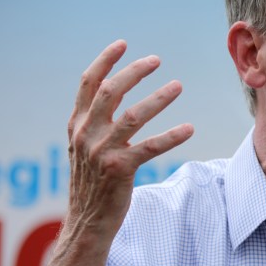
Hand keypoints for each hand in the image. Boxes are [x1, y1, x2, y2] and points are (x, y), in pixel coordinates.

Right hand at [65, 40, 192, 236]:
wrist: (87, 221)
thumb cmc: (92, 183)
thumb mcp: (85, 148)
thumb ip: (94, 121)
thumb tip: (111, 89)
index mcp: (77, 125)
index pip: (88, 84)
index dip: (105, 61)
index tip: (123, 44)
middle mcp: (86, 134)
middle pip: (111, 91)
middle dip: (134, 71)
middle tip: (156, 60)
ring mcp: (101, 151)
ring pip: (133, 115)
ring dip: (159, 98)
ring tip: (178, 85)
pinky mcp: (119, 169)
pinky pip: (150, 147)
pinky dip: (172, 136)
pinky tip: (189, 128)